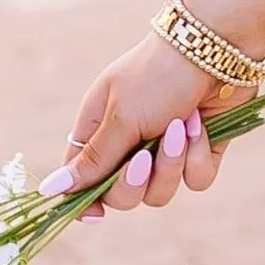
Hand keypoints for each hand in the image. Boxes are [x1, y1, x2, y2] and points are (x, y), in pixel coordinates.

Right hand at [44, 32, 236, 216]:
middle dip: (133, 183)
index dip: (85, 201)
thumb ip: (92, 160)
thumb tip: (49, 190)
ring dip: (171, 165)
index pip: (83, 179)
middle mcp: (131, 144)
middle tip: (145, 156)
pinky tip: (201, 126)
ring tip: (181, 127)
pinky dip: (198, 157)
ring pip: (160, 194)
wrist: (215, 49)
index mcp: (100, 131)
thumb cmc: (157, 76)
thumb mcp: (119, 118)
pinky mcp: (201, 150)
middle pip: (121, 197)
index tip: (95, 216)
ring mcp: (166, 149)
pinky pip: (196, 180)